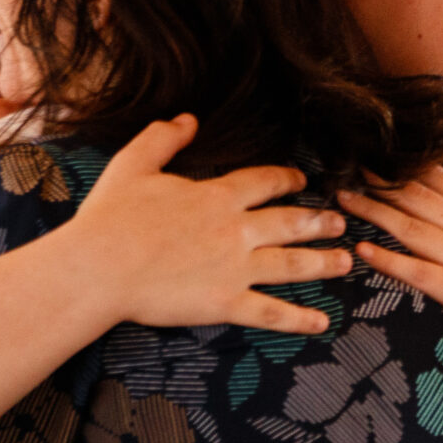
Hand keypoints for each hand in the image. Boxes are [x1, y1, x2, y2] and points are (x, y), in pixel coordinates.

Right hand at [67, 116, 353, 334]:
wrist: (96, 267)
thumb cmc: (109, 218)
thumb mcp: (133, 165)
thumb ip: (163, 138)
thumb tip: (189, 118)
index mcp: (216, 196)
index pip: (265, 182)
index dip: (287, 180)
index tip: (302, 181)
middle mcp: (235, 230)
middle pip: (291, 222)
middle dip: (319, 222)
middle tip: (340, 222)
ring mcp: (235, 268)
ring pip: (293, 264)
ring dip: (323, 263)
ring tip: (346, 261)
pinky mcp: (225, 303)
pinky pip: (271, 312)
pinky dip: (299, 319)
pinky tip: (322, 323)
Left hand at [341, 158, 442, 375]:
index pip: (442, 181)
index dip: (407, 165)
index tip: (376, 154)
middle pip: (421, 199)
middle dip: (381, 182)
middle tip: (347, 167)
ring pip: (413, 229)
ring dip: (375, 213)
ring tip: (344, 200)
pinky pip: (418, 273)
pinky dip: (389, 261)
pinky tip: (362, 251)